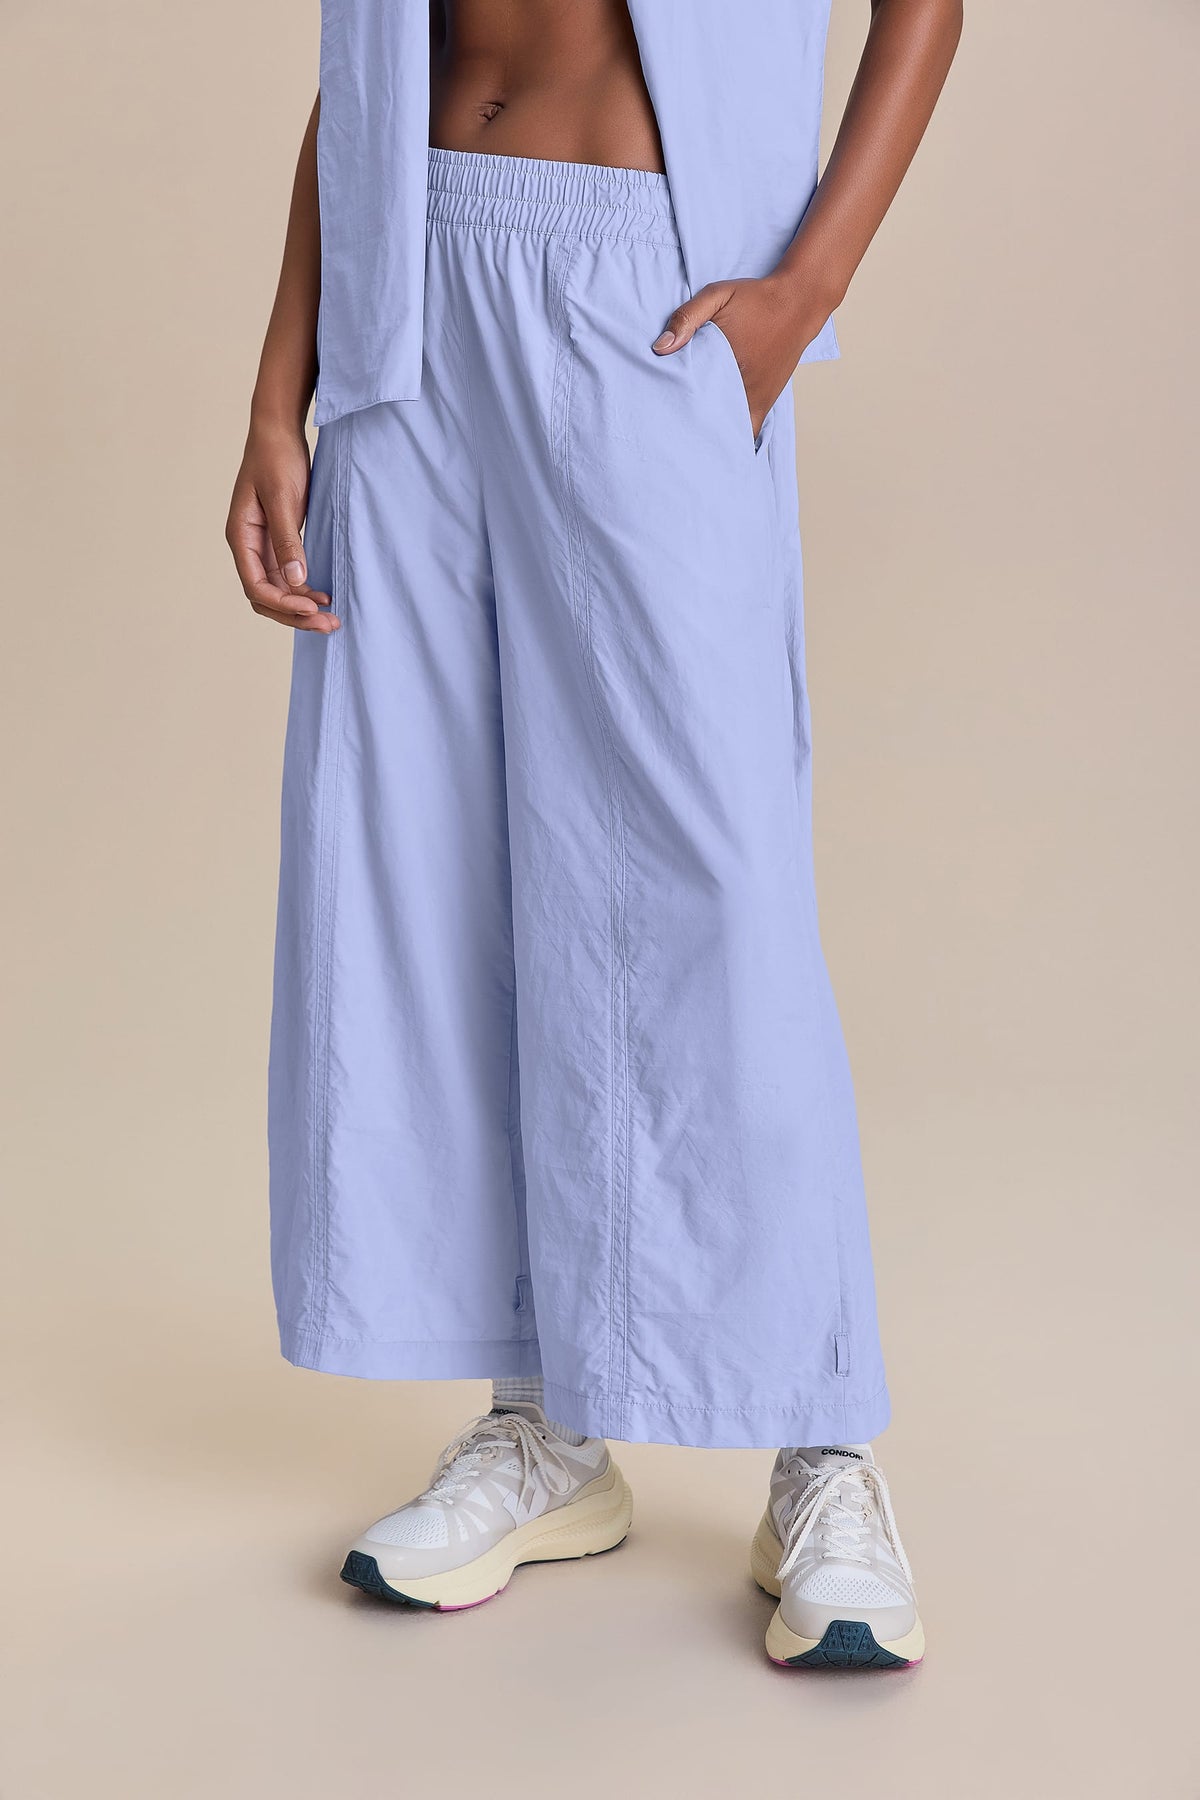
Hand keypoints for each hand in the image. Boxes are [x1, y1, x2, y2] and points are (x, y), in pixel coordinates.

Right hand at [226, 420, 337, 632]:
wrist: (279, 430)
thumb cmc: (276, 458)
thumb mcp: (283, 497)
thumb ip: (287, 540)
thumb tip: (296, 581)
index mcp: (240, 536)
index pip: (256, 586)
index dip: (282, 603)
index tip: (311, 608)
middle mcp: (248, 546)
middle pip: (266, 596)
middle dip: (294, 615)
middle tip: (329, 624)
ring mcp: (262, 545)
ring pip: (278, 590)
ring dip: (301, 607)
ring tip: (331, 618)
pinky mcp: (278, 540)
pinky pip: (288, 577)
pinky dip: (304, 591)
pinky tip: (324, 596)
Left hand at [652, 275, 830, 441]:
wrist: (800, 302)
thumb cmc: (756, 299)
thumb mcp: (718, 296)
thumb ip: (687, 318)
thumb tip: (660, 348)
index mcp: (729, 366)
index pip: (696, 404)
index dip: (679, 415)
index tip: (664, 417)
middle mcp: (747, 390)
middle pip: (714, 425)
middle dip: (695, 431)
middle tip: (676, 432)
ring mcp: (760, 400)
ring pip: (733, 432)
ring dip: (715, 435)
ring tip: (694, 435)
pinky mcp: (767, 401)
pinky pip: (749, 428)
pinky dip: (735, 432)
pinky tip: (720, 433)